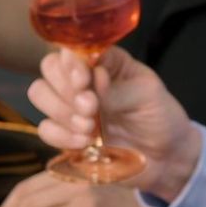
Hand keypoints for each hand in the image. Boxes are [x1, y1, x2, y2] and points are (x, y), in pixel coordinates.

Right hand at [28, 46, 200, 199]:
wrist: (165, 157)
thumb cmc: (160, 117)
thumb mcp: (148, 94)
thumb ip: (118, 87)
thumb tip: (94, 76)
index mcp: (104, 62)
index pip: (73, 50)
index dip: (71, 62)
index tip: (84, 80)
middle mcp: (83, 81)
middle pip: (49, 69)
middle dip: (66, 89)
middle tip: (92, 107)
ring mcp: (71, 107)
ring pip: (39, 94)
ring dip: (62, 111)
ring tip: (91, 127)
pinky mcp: (66, 134)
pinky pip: (44, 129)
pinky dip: (61, 136)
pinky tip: (85, 142)